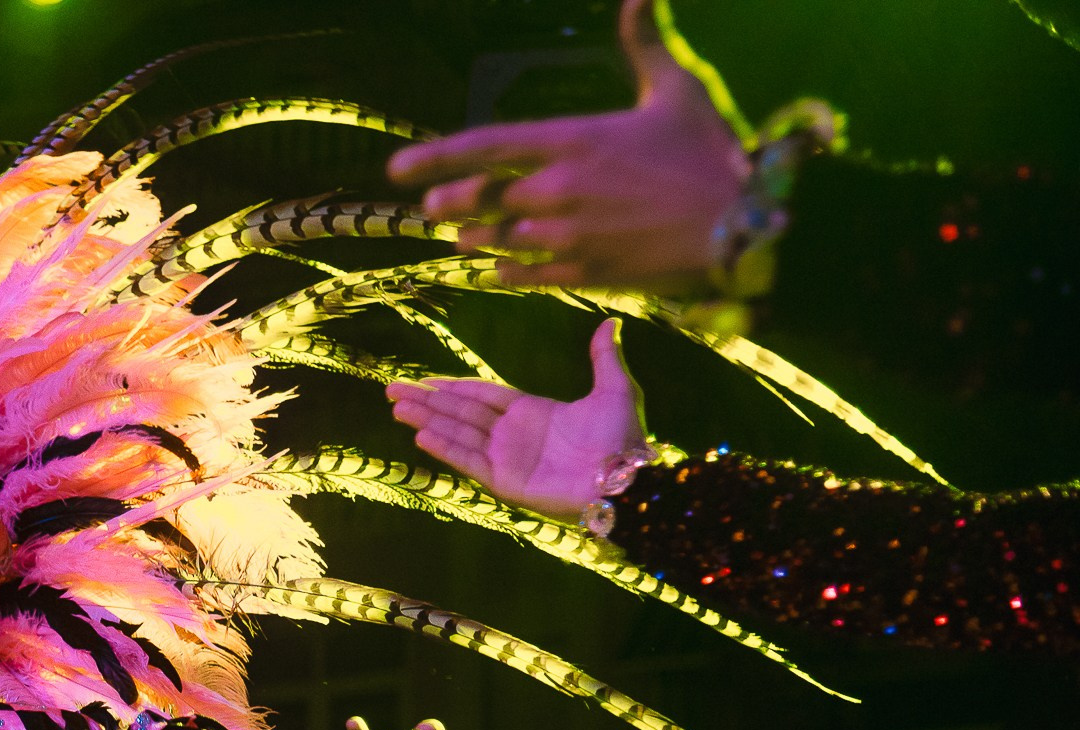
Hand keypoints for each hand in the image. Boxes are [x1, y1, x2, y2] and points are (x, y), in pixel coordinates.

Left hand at [386, 0, 747, 290]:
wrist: (742, 225)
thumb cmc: (710, 154)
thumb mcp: (677, 89)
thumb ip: (645, 43)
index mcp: (573, 140)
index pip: (485, 147)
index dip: (436, 157)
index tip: (398, 168)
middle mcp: (558, 189)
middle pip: (480, 199)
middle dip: (451, 203)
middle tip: (432, 207)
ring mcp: (567, 234)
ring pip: (496, 240)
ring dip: (475, 238)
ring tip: (464, 236)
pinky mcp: (582, 271)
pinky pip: (524, 275)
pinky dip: (505, 272)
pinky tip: (495, 270)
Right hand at [386, 319, 646, 523]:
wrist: (623, 478)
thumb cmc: (621, 436)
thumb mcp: (614, 389)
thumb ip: (604, 358)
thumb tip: (610, 323)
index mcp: (531, 411)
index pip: (482, 395)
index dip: (453, 386)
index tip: (425, 379)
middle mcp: (512, 434)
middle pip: (460, 412)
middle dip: (427, 400)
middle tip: (392, 389)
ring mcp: (505, 458)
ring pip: (457, 434)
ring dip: (427, 420)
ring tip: (397, 408)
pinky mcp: (503, 480)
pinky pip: (468, 461)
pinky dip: (445, 448)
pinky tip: (421, 435)